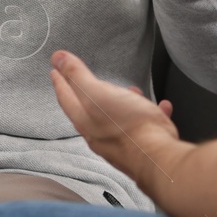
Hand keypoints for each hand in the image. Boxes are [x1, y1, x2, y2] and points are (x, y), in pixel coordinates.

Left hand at [50, 49, 179, 185]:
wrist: (158, 159)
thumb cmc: (129, 127)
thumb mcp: (98, 93)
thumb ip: (77, 76)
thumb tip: (57, 58)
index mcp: (85, 120)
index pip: (66, 97)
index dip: (60, 81)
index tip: (55, 71)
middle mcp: (99, 134)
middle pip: (89, 110)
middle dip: (88, 93)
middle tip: (83, 81)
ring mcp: (121, 142)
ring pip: (117, 118)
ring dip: (121, 103)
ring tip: (129, 92)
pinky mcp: (142, 146)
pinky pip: (145, 125)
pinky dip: (150, 113)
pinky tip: (161, 108)